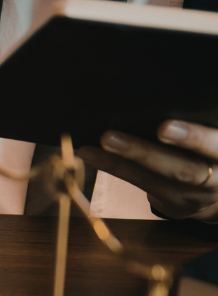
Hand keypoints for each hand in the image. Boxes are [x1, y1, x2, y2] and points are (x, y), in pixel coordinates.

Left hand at [78, 120, 217, 220]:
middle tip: (112, 136)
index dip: (193, 138)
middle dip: (146, 153)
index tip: (164, 128)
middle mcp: (214, 179)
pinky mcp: (167, 200)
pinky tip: (89, 152)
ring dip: (119, 160)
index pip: (215, 146)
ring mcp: (188, 194)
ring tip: (99, 141)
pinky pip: (137, 181)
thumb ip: (208, 124)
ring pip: (152, 178)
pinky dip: (112, 166)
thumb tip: (177, 95)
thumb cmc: (216, 150)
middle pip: (182, 169)